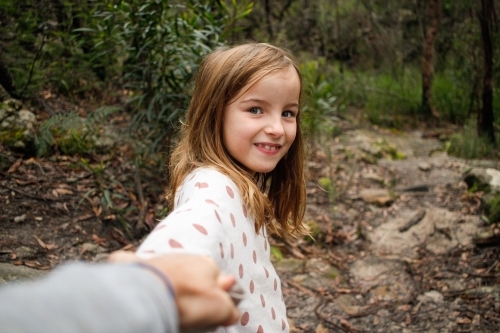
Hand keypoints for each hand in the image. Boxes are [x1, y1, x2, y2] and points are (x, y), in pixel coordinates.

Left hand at [109, 251, 239, 329]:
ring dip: (174, 284)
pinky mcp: (141, 264)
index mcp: (208, 265)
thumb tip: (233, 312)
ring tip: (169, 304)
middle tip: (190, 309)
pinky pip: (147, 270)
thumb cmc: (187, 299)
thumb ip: (230, 309)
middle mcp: (188, 258)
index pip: (218, 280)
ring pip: (174, 273)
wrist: (146, 293)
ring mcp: (164, 259)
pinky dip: (150, 278)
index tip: (210, 312)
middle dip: (195, 288)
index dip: (217, 297)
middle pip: (196, 275)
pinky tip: (148, 291)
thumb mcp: (219, 309)